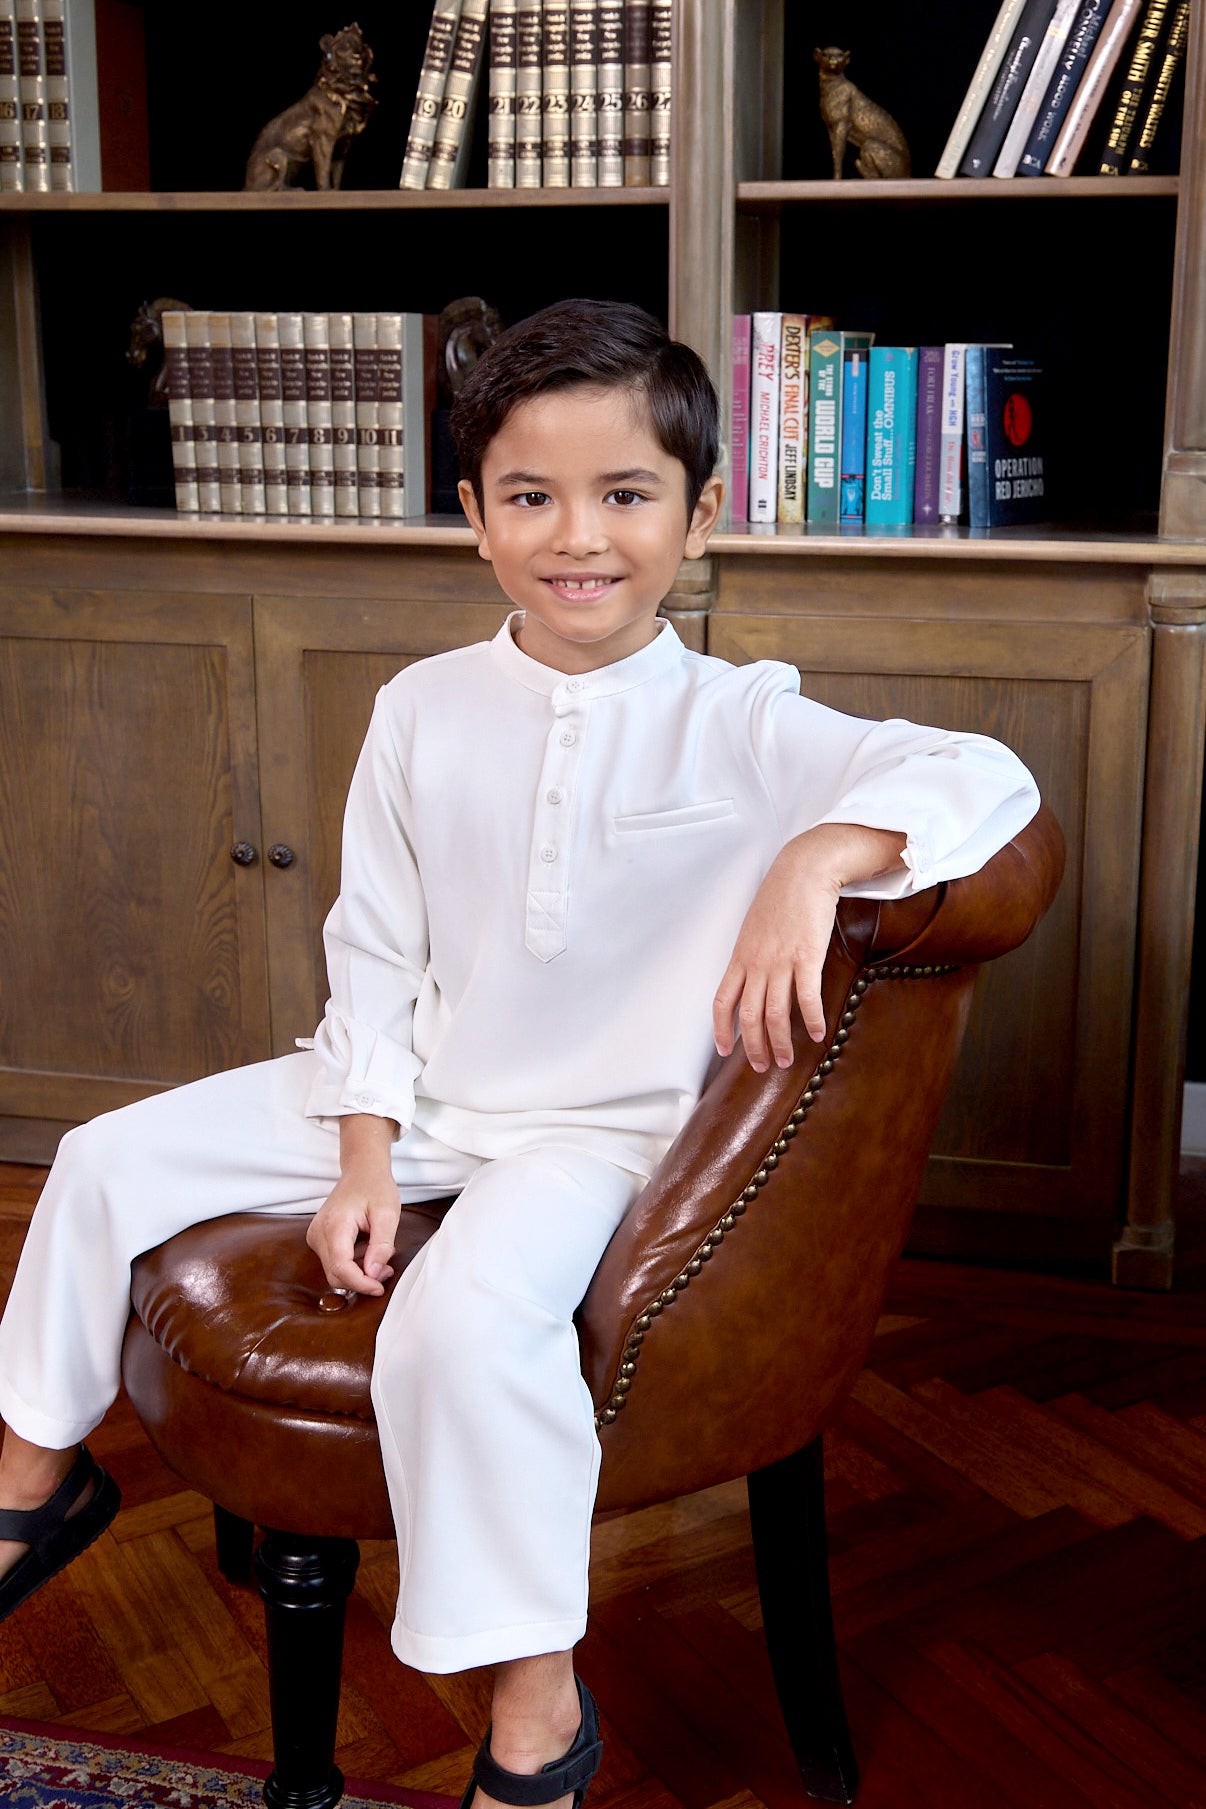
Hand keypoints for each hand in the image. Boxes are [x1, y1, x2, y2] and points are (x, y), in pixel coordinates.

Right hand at [306, 1113, 399, 1296]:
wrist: (362, 1170)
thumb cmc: (375, 1188)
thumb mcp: (387, 1214)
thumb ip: (381, 1246)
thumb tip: (372, 1275)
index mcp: (334, 1224)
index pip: (340, 1267)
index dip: (360, 1283)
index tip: (380, 1288)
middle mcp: (318, 1232)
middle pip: (335, 1273)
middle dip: (362, 1279)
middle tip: (387, 1270)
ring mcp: (315, 1236)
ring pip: (334, 1271)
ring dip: (359, 1271)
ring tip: (380, 1254)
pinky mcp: (318, 1239)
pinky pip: (334, 1262)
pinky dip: (353, 1263)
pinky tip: (367, 1249)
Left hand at [713, 823, 905, 1071]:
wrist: (803, 870)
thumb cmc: (780, 897)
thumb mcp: (755, 928)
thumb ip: (753, 954)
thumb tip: (755, 977)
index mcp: (740, 957)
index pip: (722, 1002)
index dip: (721, 1030)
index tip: (725, 1051)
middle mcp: (756, 963)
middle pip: (749, 1016)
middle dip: (754, 1047)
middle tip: (762, 1066)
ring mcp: (780, 961)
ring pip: (776, 1014)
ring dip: (781, 1042)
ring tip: (787, 1059)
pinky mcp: (806, 956)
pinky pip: (807, 997)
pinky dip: (812, 1019)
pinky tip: (819, 1034)